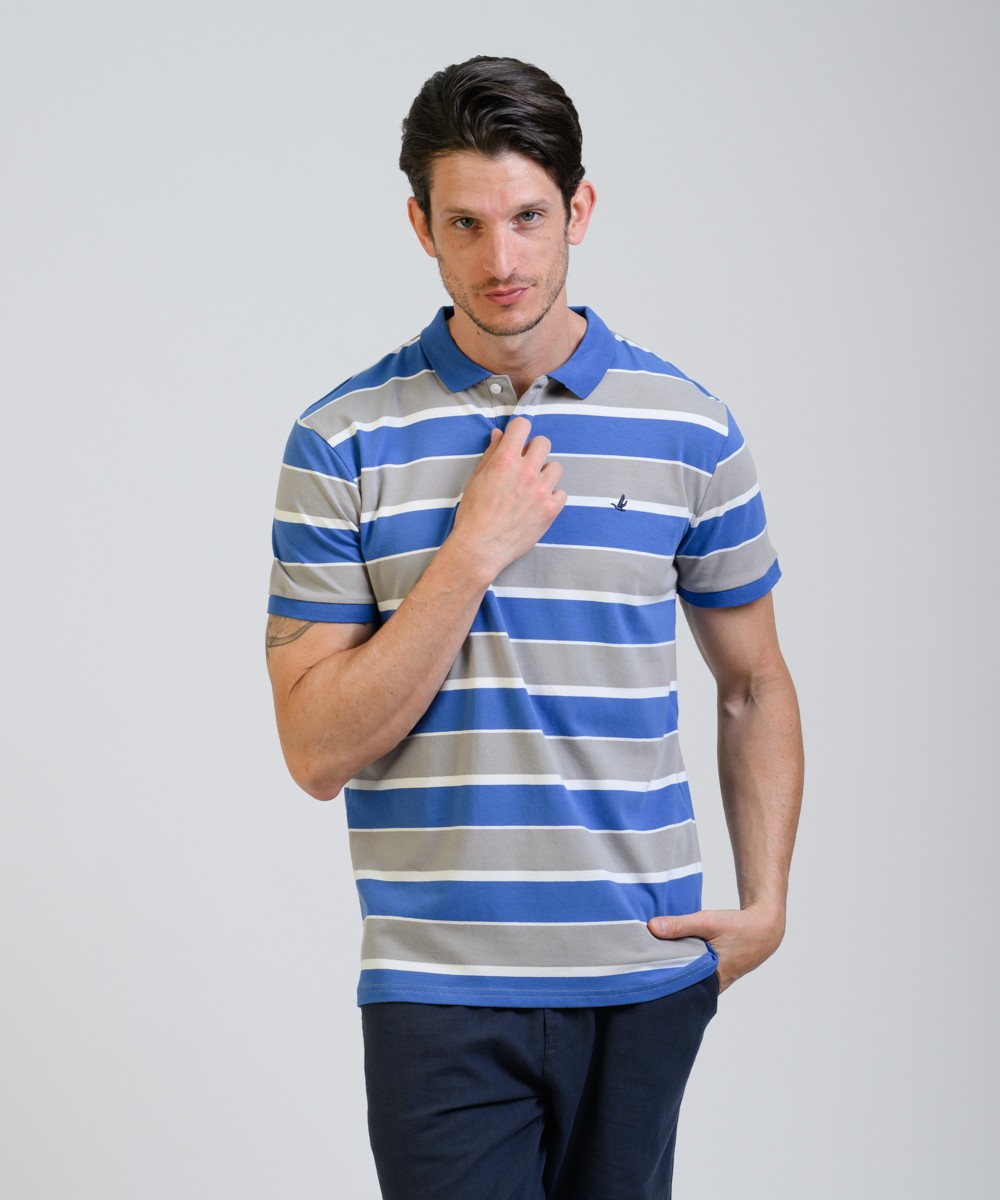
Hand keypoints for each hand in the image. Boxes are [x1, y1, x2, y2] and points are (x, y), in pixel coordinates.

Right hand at [449, 417, 566, 579]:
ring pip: (556, 467)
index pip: (523, 425)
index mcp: (506, 460)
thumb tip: (499, 435)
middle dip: (534, 451)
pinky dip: (552, 497)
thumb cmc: (473, 514)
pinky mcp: (551, 509)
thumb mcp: (476, 479)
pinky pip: (562, 493)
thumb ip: (491, 454)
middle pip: (543, 443)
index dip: (519, 430)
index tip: (518, 439)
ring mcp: (541, 490)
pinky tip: (538, 505)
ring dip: (545, 474)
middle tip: (525, 465)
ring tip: (532, 487)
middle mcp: (526, 471)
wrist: (480, 548)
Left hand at [647, 906, 784, 992]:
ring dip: (672, 966)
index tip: (638, 970)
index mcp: (711, 980)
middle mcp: (712, 986)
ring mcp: (713, 981)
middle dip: (661, 973)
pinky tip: (668, 953)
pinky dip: (682, 962)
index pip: (677, 986)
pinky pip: (693, 971)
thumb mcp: (709, 922)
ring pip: (686, 977)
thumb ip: (681, 924)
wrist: (764, 929)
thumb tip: (651, 927)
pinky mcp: (713, 973)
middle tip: (638, 963)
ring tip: (648, 957)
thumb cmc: (739, 927)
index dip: (657, 978)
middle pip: (680, 983)